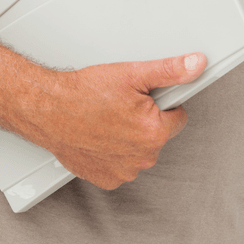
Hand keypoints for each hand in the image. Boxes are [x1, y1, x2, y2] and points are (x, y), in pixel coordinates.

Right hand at [15, 52, 206, 190]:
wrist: (47, 110)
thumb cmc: (83, 93)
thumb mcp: (131, 74)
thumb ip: (170, 71)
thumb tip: (196, 64)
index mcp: (154, 132)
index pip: (178, 117)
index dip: (161, 104)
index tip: (143, 99)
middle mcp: (142, 158)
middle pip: (158, 135)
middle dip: (144, 121)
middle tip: (120, 106)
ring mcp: (124, 172)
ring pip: (139, 151)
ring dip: (129, 138)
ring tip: (107, 119)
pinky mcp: (106, 179)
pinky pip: (120, 165)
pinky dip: (113, 153)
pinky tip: (99, 136)